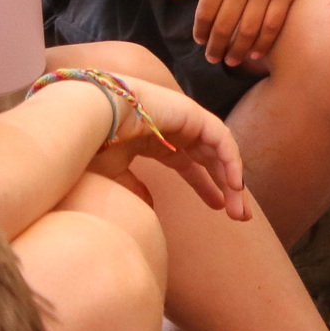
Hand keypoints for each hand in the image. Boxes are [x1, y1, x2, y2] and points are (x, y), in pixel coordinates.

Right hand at [85, 72, 251, 219]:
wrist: (89, 120)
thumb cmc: (94, 144)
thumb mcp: (114, 174)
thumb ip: (133, 188)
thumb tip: (148, 206)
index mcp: (158, 139)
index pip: (190, 164)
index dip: (205, 185)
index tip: (218, 207)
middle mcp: (176, 128)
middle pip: (211, 159)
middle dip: (226, 186)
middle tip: (240, 216)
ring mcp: (186, 119)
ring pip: (220, 152)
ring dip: (232, 180)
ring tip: (240, 211)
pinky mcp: (193, 114)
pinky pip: (222, 139)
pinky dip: (232, 161)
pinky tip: (235, 186)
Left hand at [171, 0, 329, 65]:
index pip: (205, 11)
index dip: (200, 31)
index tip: (199, 41)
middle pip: (224, 26)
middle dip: (216, 47)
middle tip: (213, 59)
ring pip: (248, 31)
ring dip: (238, 51)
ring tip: (232, 61)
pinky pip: (274, 24)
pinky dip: (264, 42)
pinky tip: (258, 53)